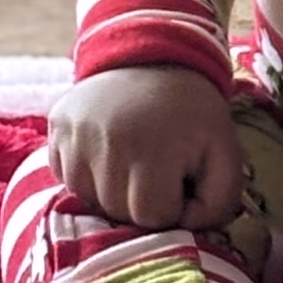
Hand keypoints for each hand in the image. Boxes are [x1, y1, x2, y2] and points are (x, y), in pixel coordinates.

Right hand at [48, 66, 243, 232]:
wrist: (153, 54)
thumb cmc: (193, 111)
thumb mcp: (226, 150)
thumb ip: (221, 201)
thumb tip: (188, 229)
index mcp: (149, 151)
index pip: (153, 217)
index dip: (174, 204)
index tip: (181, 178)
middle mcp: (103, 146)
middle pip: (119, 212)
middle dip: (143, 200)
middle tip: (158, 166)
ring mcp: (73, 137)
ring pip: (91, 201)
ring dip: (114, 191)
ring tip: (134, 158)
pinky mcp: (56, 130)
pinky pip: (68, 180)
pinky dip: (89, 176)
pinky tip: (109, 151)